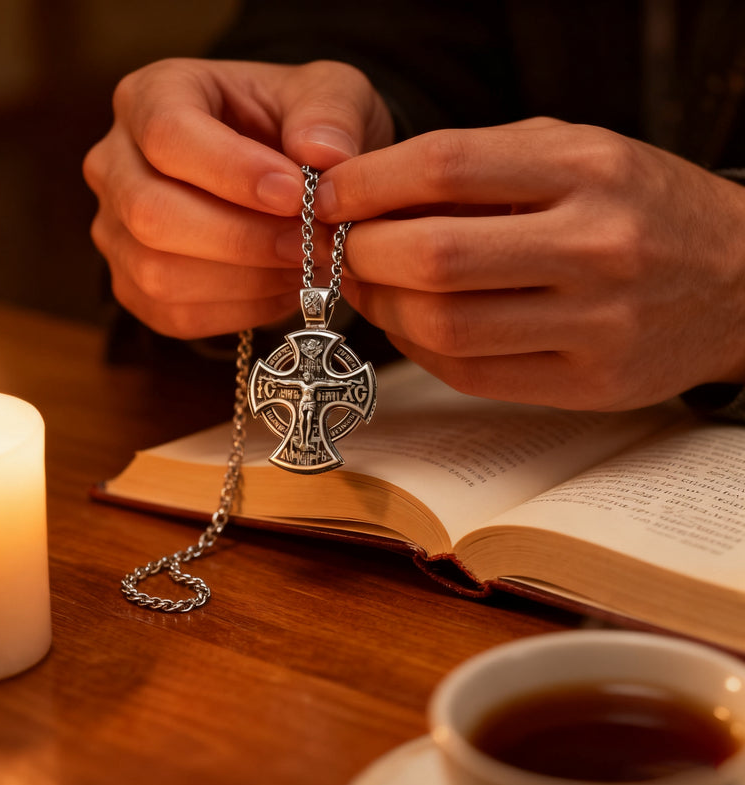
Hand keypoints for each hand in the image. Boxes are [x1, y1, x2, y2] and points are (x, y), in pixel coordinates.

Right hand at [83, 58, 392, 337]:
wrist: (286, 181)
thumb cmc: (297, 128)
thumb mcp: (327, 94)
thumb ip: (330, 113)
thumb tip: (323, 153)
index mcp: (149, 96)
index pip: (167, 133)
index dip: (232, 171)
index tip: (296, 194)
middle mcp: (115, 164)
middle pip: (152, 213)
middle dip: (242, 239)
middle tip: (311, 242)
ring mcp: (116, 232)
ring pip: (160, 274)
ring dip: (248, 280)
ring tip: (307, 265)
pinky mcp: (134, 287)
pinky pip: (177, 315)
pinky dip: (243, 310)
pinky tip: (285, 287)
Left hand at [316, 118, 744, 409]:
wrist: (735, 281)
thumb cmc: (637, 206)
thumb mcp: (572, 154)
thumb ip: (478, 167)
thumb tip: (369, 198)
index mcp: (588, 169)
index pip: (446, 168)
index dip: (367, 184)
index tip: (326, 197)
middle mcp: (597, 246)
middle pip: (434, 257)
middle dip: (362, 254)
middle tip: (340, 249)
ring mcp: (597, 324)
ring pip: (444, 326)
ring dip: (384, 307)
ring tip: (370, 286)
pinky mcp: (589, 384)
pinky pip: (470, 373)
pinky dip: (420, 348)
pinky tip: (412, 322)